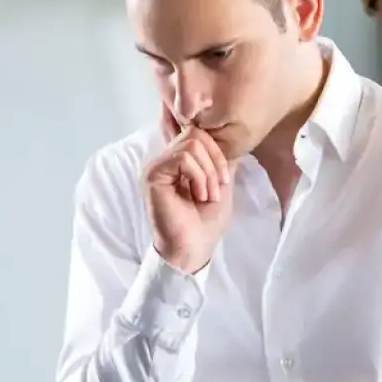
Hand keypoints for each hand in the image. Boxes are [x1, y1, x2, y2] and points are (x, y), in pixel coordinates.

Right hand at [144, 105, 235, 274]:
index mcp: (178, 162)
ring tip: (206, 195)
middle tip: (217, 188)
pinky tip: (198, 195)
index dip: (216, 150)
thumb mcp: (221, 184)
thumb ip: (221, 160)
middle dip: (215, 160)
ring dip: (208, 172)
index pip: (196, 133)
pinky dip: (198, 176)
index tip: (223, 179)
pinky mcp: (153, 175)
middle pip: (195, 134)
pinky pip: (183, 158)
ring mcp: (157, 167)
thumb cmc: (205, 223)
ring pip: (191, 144)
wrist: (193, 248)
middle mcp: (164, 161)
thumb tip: (229, 136)